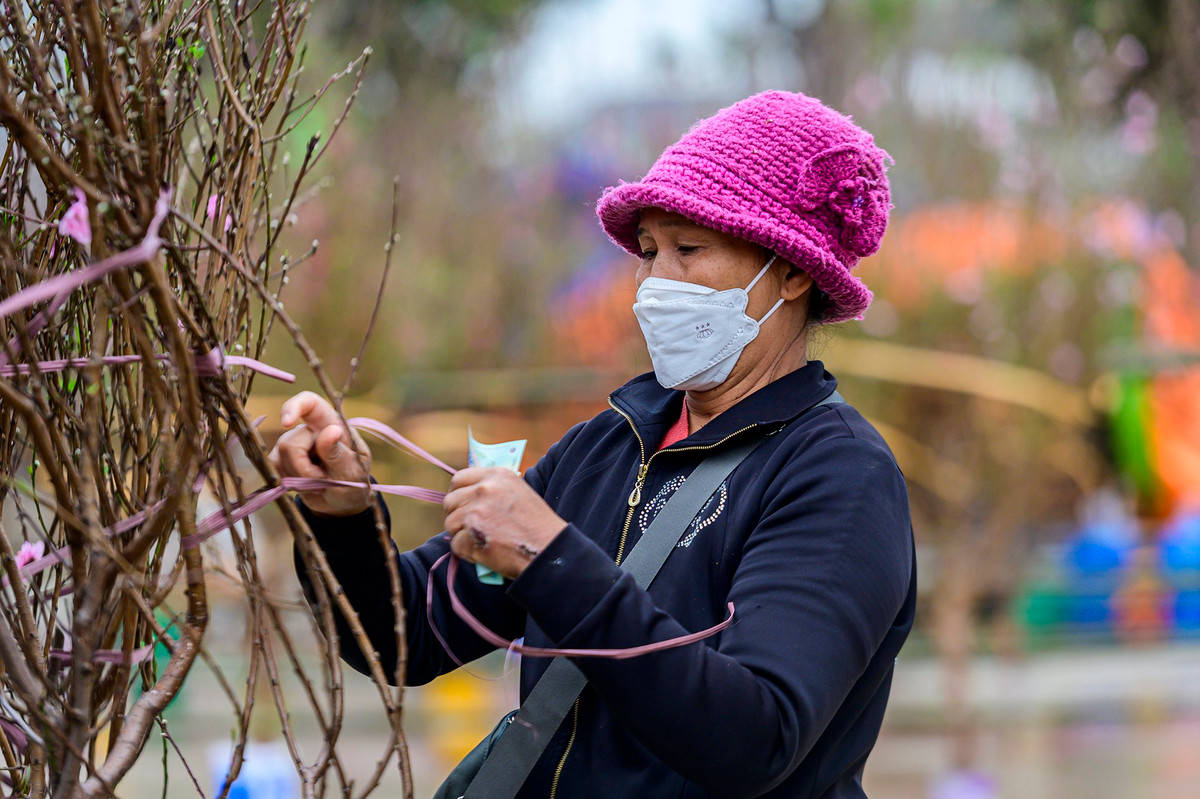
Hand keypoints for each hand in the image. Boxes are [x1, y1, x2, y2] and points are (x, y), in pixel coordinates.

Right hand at [268, 391, 372, 516]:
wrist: (341, 504)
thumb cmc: (353, 483)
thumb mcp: (353, 471)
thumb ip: (338, 453)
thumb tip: (331, 430)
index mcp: (331, 424)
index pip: (310, 403)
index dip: (294, 407)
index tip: (286, 422)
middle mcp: (309, 431)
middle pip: (290, 443)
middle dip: (305, 470)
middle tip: (325, 480)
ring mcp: (292, 444)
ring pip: (280, 458)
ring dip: (300, 479)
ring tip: (319, 482)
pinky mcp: (281, 460)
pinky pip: (274, 470)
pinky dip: (291, 483)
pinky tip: (307, 486)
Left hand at [443, 467, 567, 579]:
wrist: (548, 549)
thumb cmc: (538, 526)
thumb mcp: (519, 492)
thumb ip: (494, 490)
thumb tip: (469, 497)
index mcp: (496, 476)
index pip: (459, 479)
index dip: (458, 494)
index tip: (464, 506)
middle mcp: (484, 489)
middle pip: (450, 501)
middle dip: (457, 516)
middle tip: (472, 529)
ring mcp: (476, 511)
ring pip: (450, 523)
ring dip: (462, 535)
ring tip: (482, 542)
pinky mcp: (471, 534)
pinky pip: (456, 545)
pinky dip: (467, 553)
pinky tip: (485, 553)